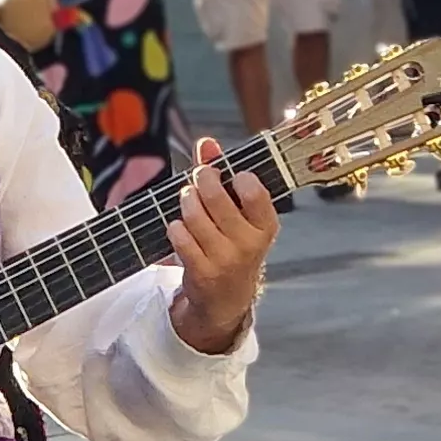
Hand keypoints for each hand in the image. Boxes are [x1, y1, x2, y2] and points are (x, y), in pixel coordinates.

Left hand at [165, 139, 277, 354]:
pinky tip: (180, 227)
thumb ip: (224, 174)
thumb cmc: (234, 245)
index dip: (239, 177)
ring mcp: (224, 259)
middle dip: (202, 179)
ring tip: (188, 199)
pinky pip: (179, 236)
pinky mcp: (201, 272)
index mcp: (265, 226)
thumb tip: (207, 143)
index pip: (256, 193)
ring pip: (193, 215)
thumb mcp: (240, 214)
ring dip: (186, 201)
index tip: (231, 175)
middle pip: (216, 197)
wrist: (227, 297)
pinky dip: (175, 227)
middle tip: (199, 177)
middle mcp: (248, 244)